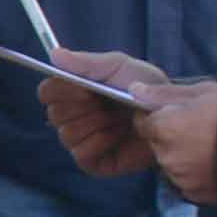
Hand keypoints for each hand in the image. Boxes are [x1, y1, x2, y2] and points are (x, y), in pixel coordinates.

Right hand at [36, 46, 173, 177]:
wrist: (169, 115)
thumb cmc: (144, 88)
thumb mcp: (118, 66)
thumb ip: (85, 62)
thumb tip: (54, 54)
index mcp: (73, 91)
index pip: (47, 92)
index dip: (61, 91)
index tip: (84, 88)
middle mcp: (72, 117)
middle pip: (55, 115)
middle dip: (83, 109)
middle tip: (107, 104)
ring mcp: (81, 140)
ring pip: (67, 135)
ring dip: (96, 125)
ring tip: (119, 119)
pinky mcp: (93, 162)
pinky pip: (82, 154)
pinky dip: (101, 142)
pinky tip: (119, 135)